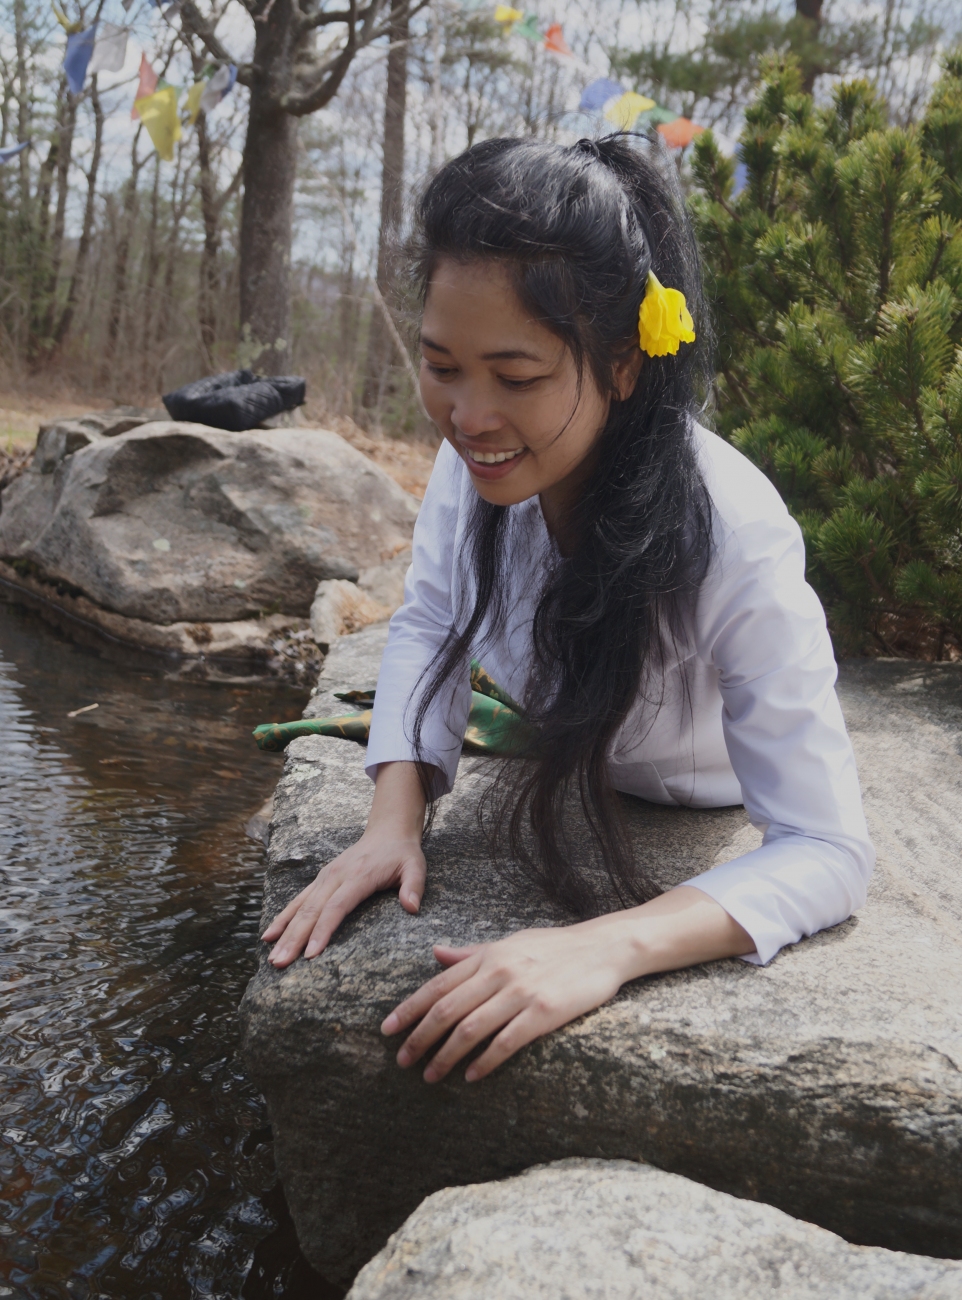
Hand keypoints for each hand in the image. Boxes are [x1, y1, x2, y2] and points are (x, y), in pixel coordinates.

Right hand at [262, 829, 425, 965]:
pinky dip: (283, 918)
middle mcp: (336, 876)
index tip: (311, 954)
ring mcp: (325, 878)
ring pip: (300, 907)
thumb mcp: (415, 866)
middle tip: (280, 963)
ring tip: (272, 957)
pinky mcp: (320, 880)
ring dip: (284, 932)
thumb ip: (414, 886)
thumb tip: (412, 907)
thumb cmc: (402, 854)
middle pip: (311, 910)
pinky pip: (298, 901)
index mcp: (358, 876)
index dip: (322, 930)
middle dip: (294, 939)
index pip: (336, 906)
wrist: (387, 831)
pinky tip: (269, 936)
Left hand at [379, 887, 755, 1080]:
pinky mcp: (544, 1012)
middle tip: (402, 1061)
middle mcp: (499, 972)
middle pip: (447, 1009)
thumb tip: (436, 953)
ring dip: (445, 1055)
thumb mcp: (510, 942)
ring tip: (430, 1076)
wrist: (603, 948)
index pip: (438, 985)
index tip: (387, 1029)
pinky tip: (470, 1076)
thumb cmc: (554, 947)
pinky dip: (484, 1061)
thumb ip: (471, 953)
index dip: (410, 1008)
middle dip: (420, 1038)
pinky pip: (506, 1041)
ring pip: (470, 1028)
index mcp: (488, 956)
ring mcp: (521, 992)